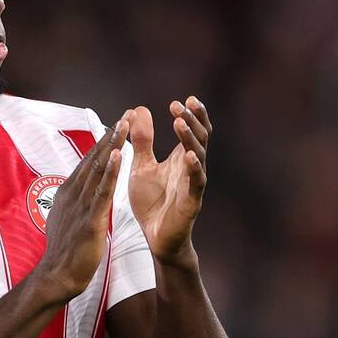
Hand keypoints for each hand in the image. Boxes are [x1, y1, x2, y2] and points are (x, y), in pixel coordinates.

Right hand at [35, 119, 127, 297]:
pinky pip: (102, 192)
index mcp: (68, 192)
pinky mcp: (89, 220)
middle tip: (126, 114)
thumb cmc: (64, 252)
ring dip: (112, 145)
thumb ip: (71, 203)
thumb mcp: (66, 219)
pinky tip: (118, 156)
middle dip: (111, 135)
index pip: (89, 162)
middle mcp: (73, 193)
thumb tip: (72, 193)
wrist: (56, 276)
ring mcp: (80, 205)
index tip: (118, 124)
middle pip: (94, 159)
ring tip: (124, 124)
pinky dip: (110, 172)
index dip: (104, 142)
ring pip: (98, 169)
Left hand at [125, 96, 210, 265]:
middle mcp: (191, 167)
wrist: (156, 237)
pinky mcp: (191, 201)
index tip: (183, 100)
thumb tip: (137, 110)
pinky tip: (188, 156)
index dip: (192, 115)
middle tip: (180, 105)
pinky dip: (193, 168)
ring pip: (198, 156)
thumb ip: (141, 141)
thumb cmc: (152, 202)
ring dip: (190, 138)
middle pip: (200, 138)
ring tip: (180, 122)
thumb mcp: (141, 166)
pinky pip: (196, 182)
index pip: (192, 130)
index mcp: (181, 158)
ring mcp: (193, 184)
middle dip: (192, 120)